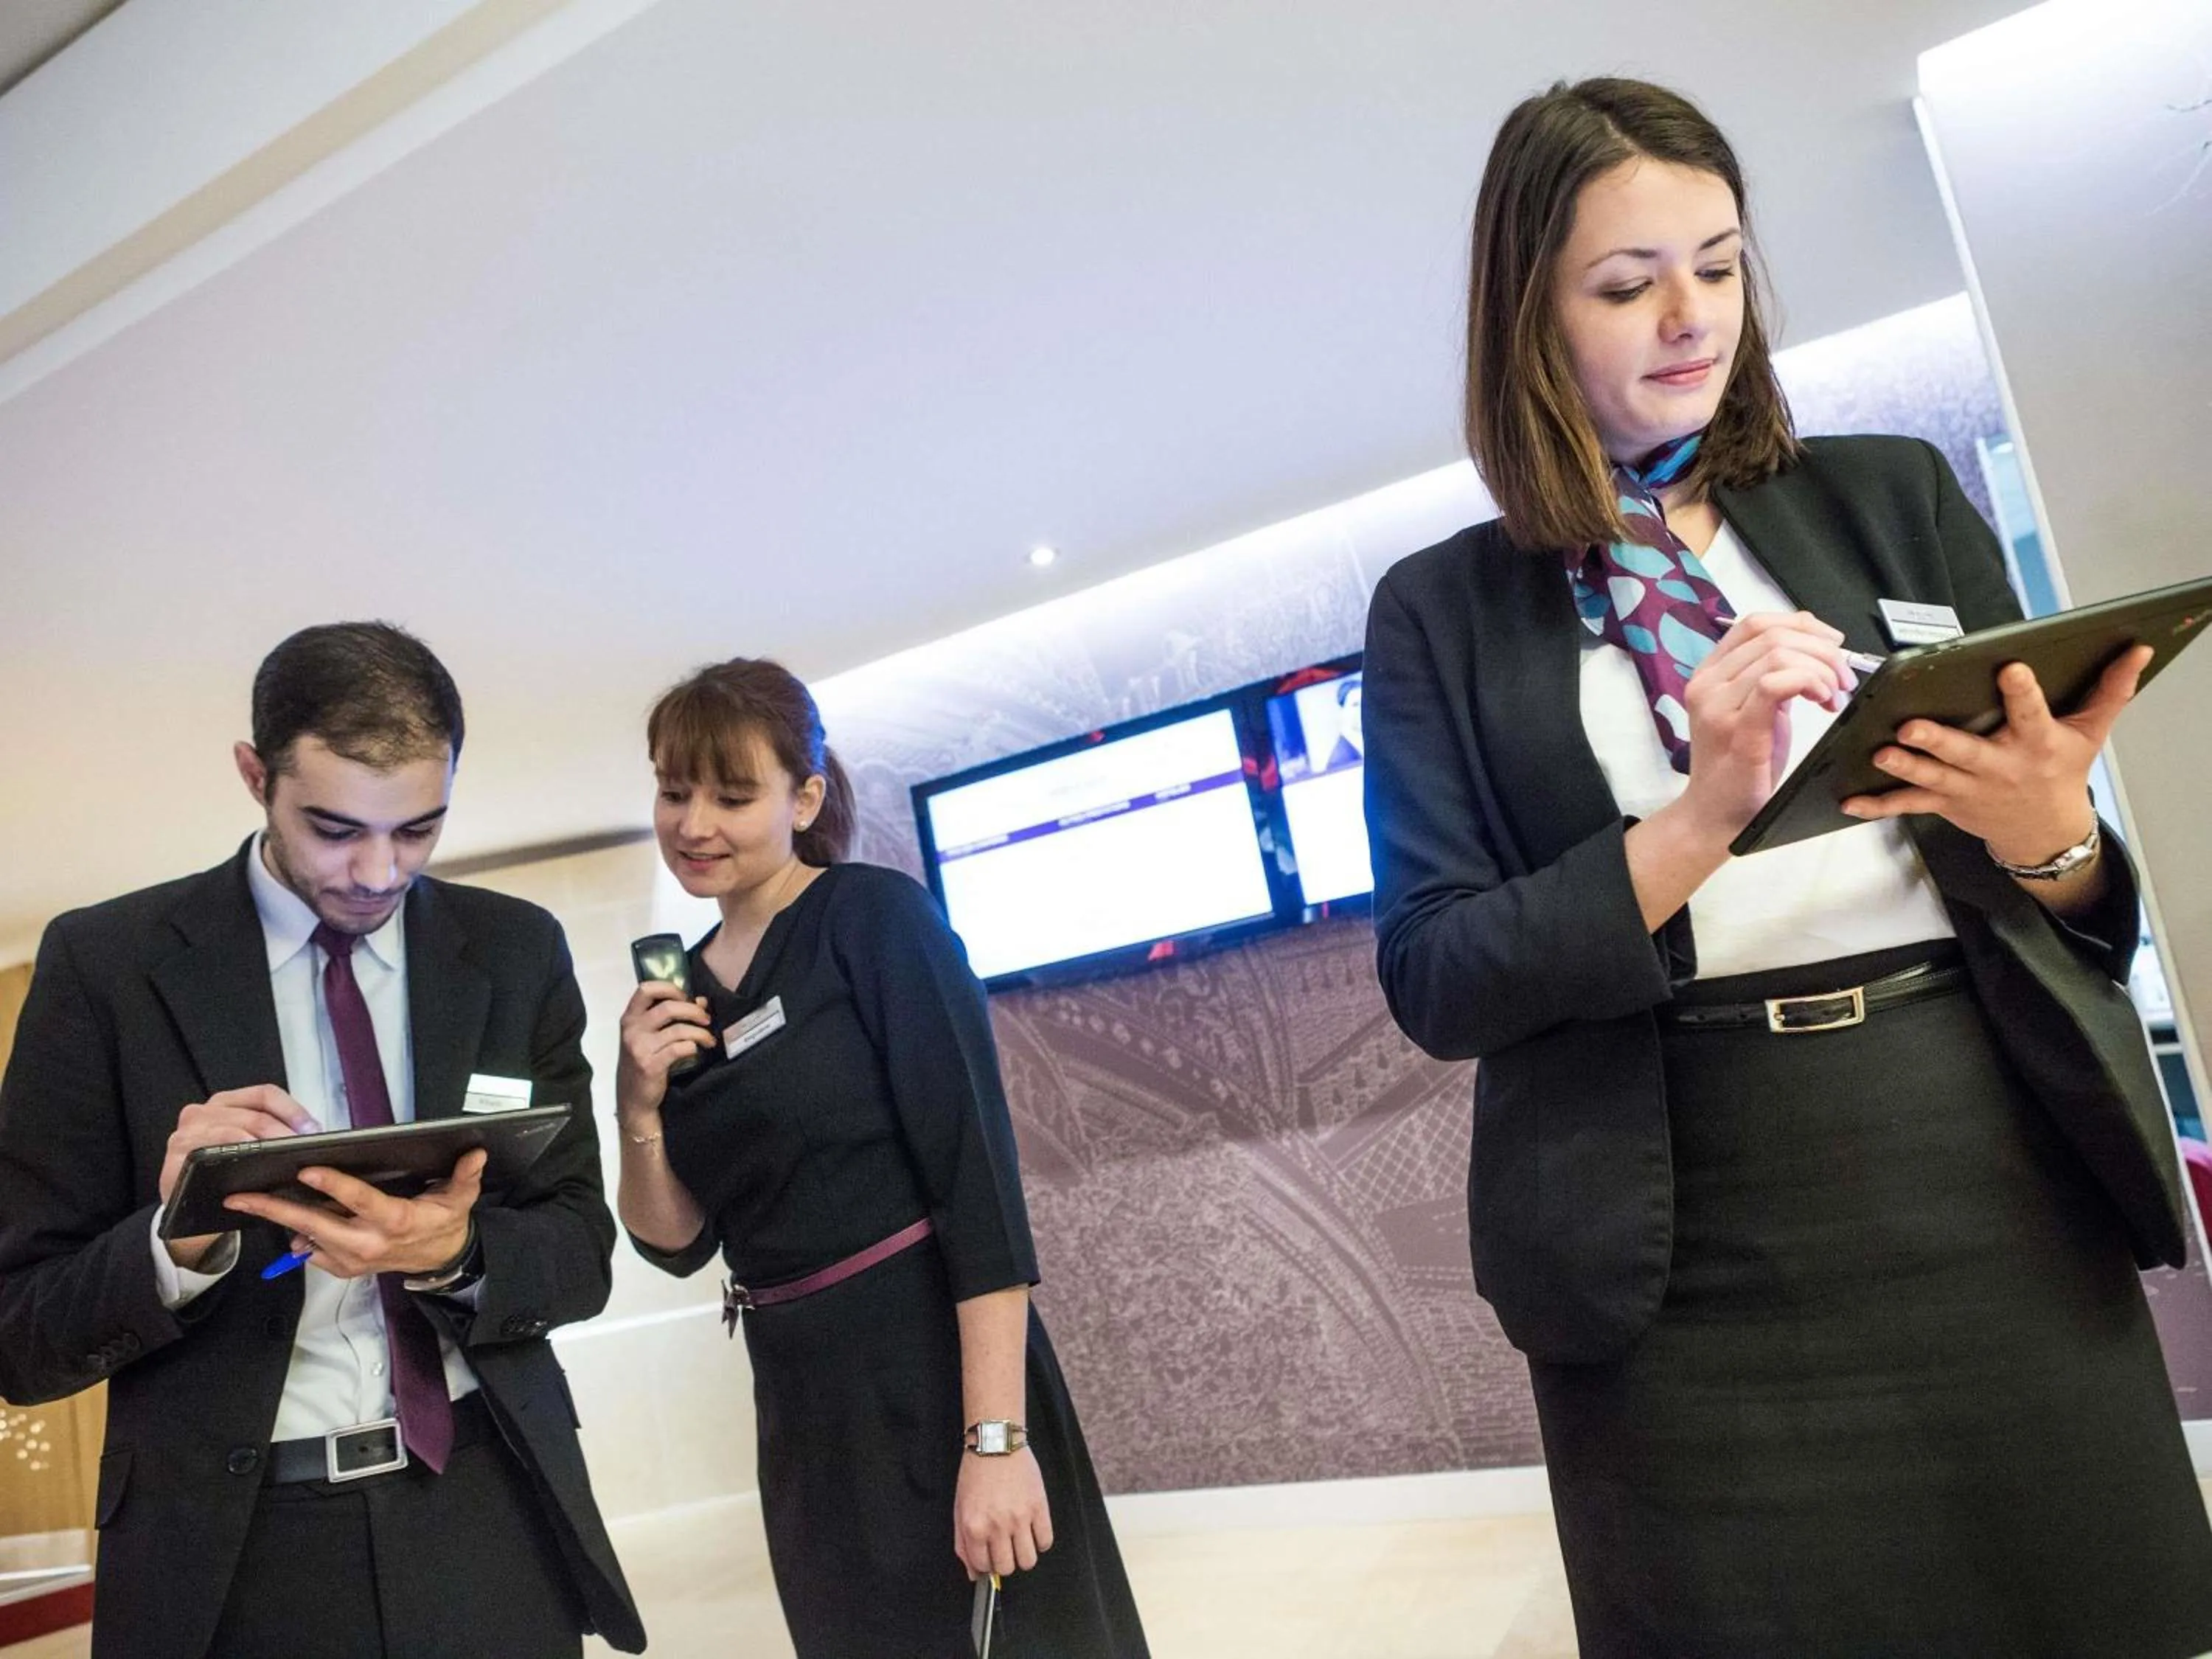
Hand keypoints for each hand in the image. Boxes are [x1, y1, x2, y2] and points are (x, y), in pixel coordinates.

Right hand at [160, 1085, 319, 1268]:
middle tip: (306, 1151)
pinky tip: (256, 1169)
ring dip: (267, 1146)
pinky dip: (237, 1158)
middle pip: (255, 1114)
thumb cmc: (221, 1175)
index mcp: (224, 1104)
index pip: (265, 1094)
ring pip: (236, 1131)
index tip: (314, 1130)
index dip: (293, 1110)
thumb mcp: (244, 1147)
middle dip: (285, 1133)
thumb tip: (312, 1134)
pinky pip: (212, 1153)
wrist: (184, 1205)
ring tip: (288, 1160)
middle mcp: (202, 1112)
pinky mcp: (176, 1158)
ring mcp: (186, 1134)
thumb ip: (268, 1134)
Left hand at [223, 1148, 484, 1278]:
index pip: (359, 1200)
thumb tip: (475, 1153)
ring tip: (247, 1202)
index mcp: (395, 1221)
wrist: (441, 1261)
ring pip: (307, 1238)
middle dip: (276, 1210)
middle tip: (242, 1196)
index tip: (306, 1170)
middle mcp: (368, 1243)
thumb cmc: (445, 1223)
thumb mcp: (460, 1199)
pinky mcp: (345, 1268)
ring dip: (277, 1221)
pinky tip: (282, 1220)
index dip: (332, 1185)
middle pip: (315, 1224)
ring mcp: (353, 1259)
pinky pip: (312, 1252)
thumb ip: (465, 1176)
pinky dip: (295, 1237)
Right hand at [614, 982, 715, 1128]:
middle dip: (693, 1011)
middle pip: (668, 1007)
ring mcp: (640, 1048)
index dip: (669, 988)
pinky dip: (693, 1047)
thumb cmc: (644, 1062)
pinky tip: (697, 1051)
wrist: (633, 1099)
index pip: (645, 989)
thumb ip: (671, 1017)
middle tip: (706, 1019)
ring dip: (700, 1032)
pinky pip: (679, 1048)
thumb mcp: (650, 1037)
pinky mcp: (650, 1065)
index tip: (686, 998)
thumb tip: (702, 1001)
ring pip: (678, 1029)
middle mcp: (632, 1030)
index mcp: (629, 1018)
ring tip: (709, 1039)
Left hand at [954, 1449, 1053, 1579]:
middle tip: (1004, 1548)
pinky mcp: (1039, 1507)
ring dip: (1024, 1556)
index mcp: (974, 1527)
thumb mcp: (959, 1510)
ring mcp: (1020, 1518)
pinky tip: (1033, 1530)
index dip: (986, 1565)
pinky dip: (1041, 1542)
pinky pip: (1046, 1541)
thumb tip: (973, 1574)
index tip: (990, 1556)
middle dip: (1005, 1562)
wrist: (996, 1444)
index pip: (983, 1567)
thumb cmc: (975, 1476)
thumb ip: (963, 1545)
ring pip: (1028, 1561)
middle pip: (1007, 1568)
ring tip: (1019, 1541)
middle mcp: (997, 1526)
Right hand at [1677, 611, 1856, 843]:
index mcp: (1709, 673)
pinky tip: (1822, 700)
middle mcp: (1707, 683)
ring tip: (1833, 694)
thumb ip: (1774, 674)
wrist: (1715, 816)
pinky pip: (1772, 683)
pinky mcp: (1737, 730)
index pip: (1755, 623)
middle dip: (1822, 649)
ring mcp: (1717, 706)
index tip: (1833, 644)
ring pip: (1777, 654)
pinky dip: (1807, 682)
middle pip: (1772, 635)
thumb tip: (1815, 640)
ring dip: (1820, 668)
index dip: (1802, 624)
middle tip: (1844, 677)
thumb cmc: (1739, 767)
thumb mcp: (1756, 709)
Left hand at [1838, 646, 2148, 859]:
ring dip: (1905, 766)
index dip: (2022, 693)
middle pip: (1966, 752)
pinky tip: (1850, 800)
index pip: (2030, 714)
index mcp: (2035, 744)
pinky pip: (1907, 805)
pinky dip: (1878, 804)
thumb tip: (2138, 649)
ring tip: (1880, 753)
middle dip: (1939, 740)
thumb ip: (2111, 690)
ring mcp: (1968, 788)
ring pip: (1931, 777)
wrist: (2045, 831)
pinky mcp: (1945, 803)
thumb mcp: (2092, 732)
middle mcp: (1998, 767)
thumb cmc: (2064, 771)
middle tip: (1911, 725)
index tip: (2010, 668)